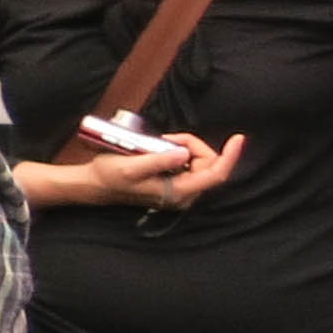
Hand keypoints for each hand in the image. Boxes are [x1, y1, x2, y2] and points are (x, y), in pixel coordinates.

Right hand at [18, 130, 243, 213]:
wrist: (94, 186)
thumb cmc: (110, 176)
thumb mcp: (131, 166)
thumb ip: (160, 160)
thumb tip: (185, 153)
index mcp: (178, 192)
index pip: (215, 174)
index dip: (229, 156)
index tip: (239, 138)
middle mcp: (185, 195)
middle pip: (207, 165)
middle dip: (192, 145)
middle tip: (165, 137)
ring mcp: (180, 191)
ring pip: (199, 164)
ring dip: (184, 148)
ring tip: (158, 143)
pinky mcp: (174, 185)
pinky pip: (189, 166)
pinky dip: (179, 152)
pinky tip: (160, 150)